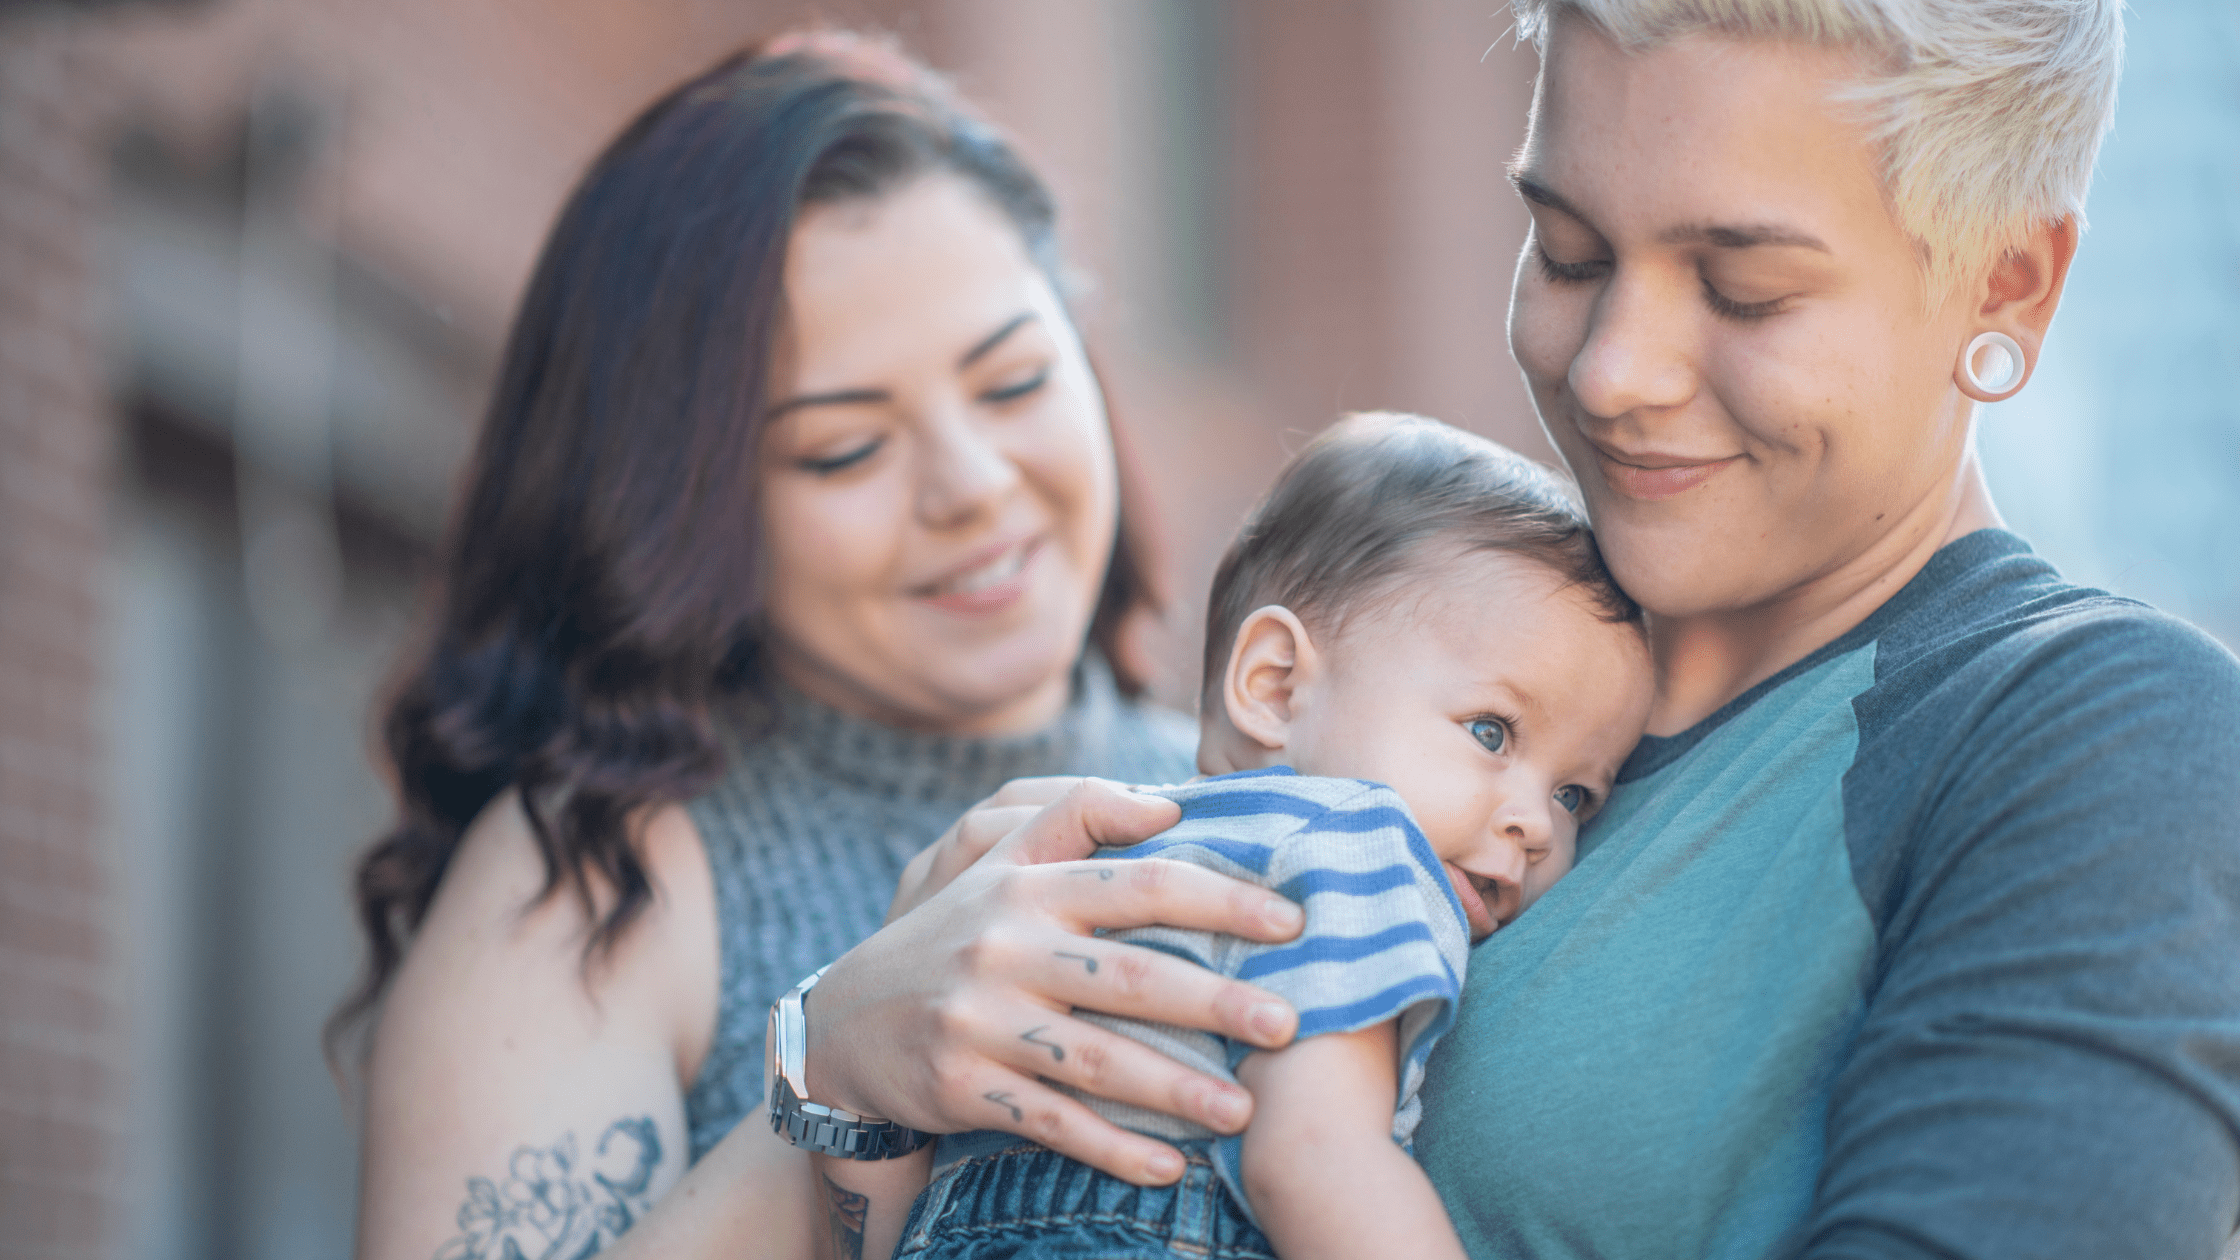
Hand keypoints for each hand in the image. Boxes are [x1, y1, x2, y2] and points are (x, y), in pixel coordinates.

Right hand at [807, 780, 1304, 1186]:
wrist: (844, 1024)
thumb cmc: (953, 935)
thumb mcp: (995, 860)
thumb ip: (1075, 817)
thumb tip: (1169, 802)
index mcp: (1025, 886)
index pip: (1138, 884)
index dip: (1220, 900)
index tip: (1290, 923)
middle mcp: (1003, 947)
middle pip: (1129, 976)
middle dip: (1215, 1003)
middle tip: (1289, 1024)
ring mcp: (979, 1020)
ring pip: (1096, 1059)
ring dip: (1176, 1089)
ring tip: (1243, 1111)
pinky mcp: (961, 1085)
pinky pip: (1050, 1123)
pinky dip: (1111, 1149)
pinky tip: (1167, 1166)